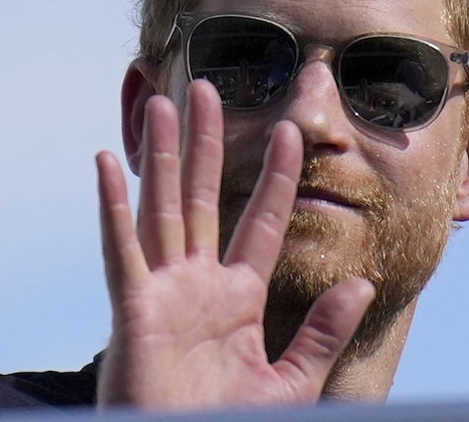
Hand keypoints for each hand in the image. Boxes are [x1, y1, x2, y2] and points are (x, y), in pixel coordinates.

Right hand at [94, 80, 374, 408]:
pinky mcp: (134, 311)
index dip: (276, 177)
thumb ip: (323, 331)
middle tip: (208, 88)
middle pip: (205, 197)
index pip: (262, 222)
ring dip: (162, 155)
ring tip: (164, 103)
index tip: (289, 132)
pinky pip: (122, 251)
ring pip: (163, 208)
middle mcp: (199, 284)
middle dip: (206, 143)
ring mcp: (164, 293)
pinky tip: (106, 164)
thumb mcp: (291, 380)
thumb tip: (362, 284)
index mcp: (238, 297)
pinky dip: (112, 208)